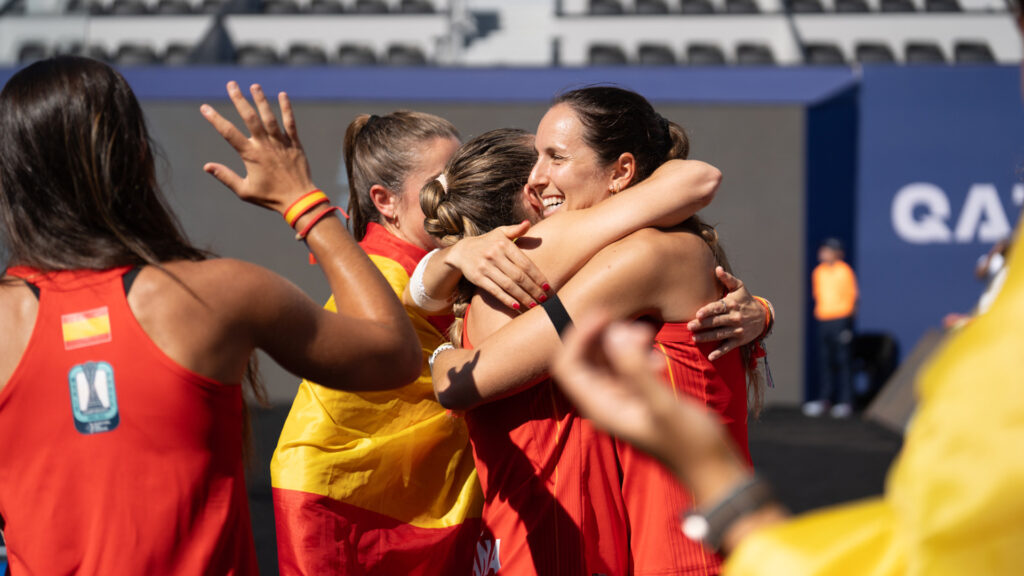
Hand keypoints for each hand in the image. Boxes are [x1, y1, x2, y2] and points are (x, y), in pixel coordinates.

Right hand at [200, 82, 315, 213]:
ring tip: (254, 86)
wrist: (299, 199)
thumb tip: (207, 166)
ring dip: (261, 100)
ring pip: (269, 117)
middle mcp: (265, 145)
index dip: (215, 119)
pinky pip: (290, 123)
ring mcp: (281, 143)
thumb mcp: (244, 191)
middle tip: (231, 84)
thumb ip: (226, 177)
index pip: (228, 133)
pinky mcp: (295, 143)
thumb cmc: (271, 197)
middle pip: (249, 118)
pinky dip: (287, 108)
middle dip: (239, 99)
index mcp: (251, 155)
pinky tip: (282, 95)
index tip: (205, 108)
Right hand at [446, 221, 549, 310]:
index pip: (525, 263)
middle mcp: (494, 255)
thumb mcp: (500, 233)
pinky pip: (495, 291)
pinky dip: (507, 299)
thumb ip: (515, 230)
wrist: (461, 251)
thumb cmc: (487, 242)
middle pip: (518, 276)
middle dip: (533, 289)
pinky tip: (518, 306)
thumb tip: (528, 223)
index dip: (537, 276)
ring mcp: (485, 267)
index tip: (547, 286)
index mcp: (504, 244)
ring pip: (508, 285)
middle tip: (545, 299)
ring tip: (534, 305)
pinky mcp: (478, 278)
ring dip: (523, 297)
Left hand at [552, 313, 724, 477]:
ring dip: (623, 343)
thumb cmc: (691, 443)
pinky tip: (658, 361)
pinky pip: (624, 368)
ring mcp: (619, 400)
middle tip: (639, 328)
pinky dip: (636, 356)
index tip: (607, 316)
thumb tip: (613, 335)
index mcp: (600, 408)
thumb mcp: (663, 405)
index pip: (568, 365)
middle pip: (585, 358)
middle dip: (605, 336)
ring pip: (606, 360)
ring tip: (649, 339)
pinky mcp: (636, 397)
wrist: (712, 466)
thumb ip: (635, 371)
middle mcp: (603, 404)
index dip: (580, 336)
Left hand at [688, 267, 766, 360]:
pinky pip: (728, 347)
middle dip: (703, 325)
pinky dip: (720, 353)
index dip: (708, 311)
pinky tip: (711, 357)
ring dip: (707, 337)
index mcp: (732, 305)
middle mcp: (734, 318)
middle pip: (717, 322)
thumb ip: (727, 279)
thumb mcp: (739, 288)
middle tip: (690, 326)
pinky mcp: (739, 340)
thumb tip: (717, 268)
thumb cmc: (745, 300)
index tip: (698, 314)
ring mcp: (737, 330)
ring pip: (720, 334)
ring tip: (694, 338)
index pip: (718, 308)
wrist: (763, 316)